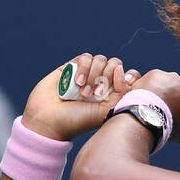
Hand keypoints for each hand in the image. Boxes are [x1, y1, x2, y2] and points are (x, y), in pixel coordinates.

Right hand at [22, 55, 139, 142]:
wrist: (49, 120)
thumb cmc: (78, 121)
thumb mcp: (105, 111)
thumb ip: (121, 93)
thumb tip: (121, 70)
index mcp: (113, 95)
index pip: (129, 77)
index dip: (129, 77)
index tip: (121, 85)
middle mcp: (102, 83)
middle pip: (116, 64)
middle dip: (107, 77)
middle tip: (97, 93)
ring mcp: (88, 74)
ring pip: (101, 60)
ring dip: (94, 76)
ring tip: (84, 94)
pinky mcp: (73, 67)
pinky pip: (86, 58)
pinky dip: (83, 69)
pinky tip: (76, 83)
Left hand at [125, 69, 179, 147]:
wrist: (144, 120)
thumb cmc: (168, 130)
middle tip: (173, 108)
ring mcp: (174, 77)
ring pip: (173, 82)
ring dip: (169, 89)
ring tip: (158, 103)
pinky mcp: (158, 73)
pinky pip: (158, 78)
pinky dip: (154, 85)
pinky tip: (149, 97)